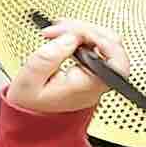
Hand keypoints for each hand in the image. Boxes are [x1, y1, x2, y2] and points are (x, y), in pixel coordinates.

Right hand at [7, 20, 128, 115]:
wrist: (30, 117)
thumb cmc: (30, 103)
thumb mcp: (29, 80)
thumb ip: (48, 57)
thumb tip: (70, 38)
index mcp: (88, 86)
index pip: (115, 61)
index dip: (102, 40)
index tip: (78, 33)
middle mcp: (98, 82)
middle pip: (112, 46)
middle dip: (86, 30)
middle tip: (60, 29)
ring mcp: (97, 75)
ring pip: (105, 43)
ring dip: (83, 30)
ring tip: (58, 30)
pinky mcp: (92, 70)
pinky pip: (97, 47)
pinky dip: (82, 36)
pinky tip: (65, 35)